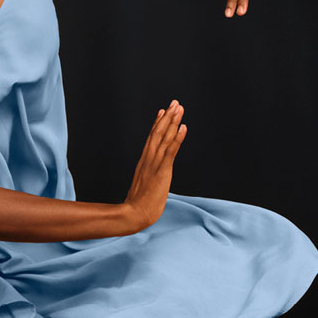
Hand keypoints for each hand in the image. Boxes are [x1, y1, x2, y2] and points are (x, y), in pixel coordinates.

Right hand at [123, 101, 185, 231]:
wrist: (134, 214)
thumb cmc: (139, 205)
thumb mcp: (145, 186)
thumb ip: (149, 178)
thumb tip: (153, 177)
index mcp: (144, 162)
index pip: (152, 138)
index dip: (158, 123)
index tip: (163, 111)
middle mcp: (148, 159)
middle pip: (158, 133)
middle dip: (167, 117)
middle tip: (175, 102)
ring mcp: (154, 164)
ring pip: (164, 138)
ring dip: (172, 122)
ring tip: (179, 109)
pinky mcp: (161, 171)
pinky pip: (170, 151)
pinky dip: (177, 138)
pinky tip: (183, 127)